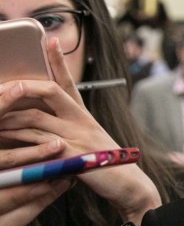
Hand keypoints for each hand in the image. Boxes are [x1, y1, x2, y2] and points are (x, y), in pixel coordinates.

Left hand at [0, 39, 160, 225]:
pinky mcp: (72, 155)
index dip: (58, 61)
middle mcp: (81, 121)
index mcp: (84, 116)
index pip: (69, 82)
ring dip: (8, 117)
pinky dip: (16, 142)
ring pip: (35, 118)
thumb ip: (68, 133)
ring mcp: (77, 136)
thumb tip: (41, 130)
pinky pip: (37, 144)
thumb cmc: (107, 167)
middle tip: (1, 86)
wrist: (129, 186)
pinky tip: (2, 142)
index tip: (49, 40)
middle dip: (22, 86)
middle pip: (49, 92)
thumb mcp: (89, 144)